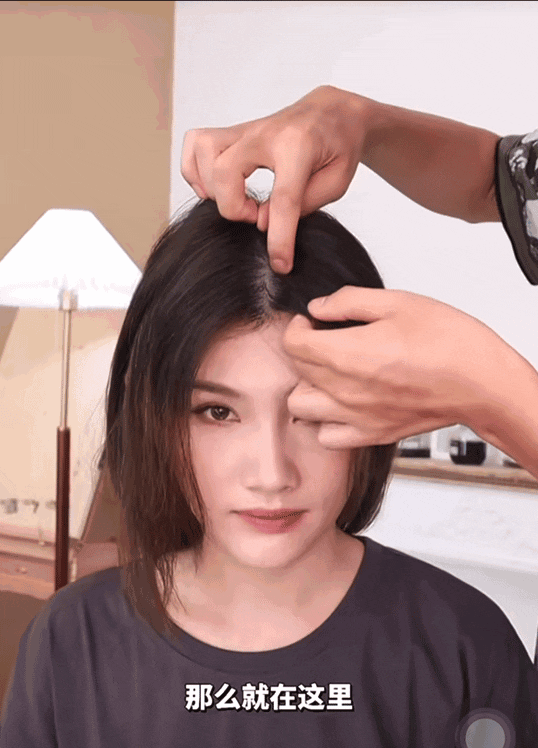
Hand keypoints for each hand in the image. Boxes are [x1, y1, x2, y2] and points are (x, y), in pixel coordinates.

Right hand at [180, 85, 366, 271]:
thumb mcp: (337, 181)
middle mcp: (265, 133)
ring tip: (234, 201)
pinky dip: (196, 171)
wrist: (331, 111)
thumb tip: (263, 223)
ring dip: (210, 187)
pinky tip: (215, 188)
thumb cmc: (338, 147)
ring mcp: (245, 129)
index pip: (283, 198)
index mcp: (299, 146)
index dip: (279, 238)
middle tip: (255, 216)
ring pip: (203, 152)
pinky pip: (195, 145)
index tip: (280, 264)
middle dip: (233, 207)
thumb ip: (304, 204)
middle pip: (225, 172)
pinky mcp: (232, 132)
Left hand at [283, 286, 511, 448]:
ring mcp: (356, 417)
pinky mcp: (372, 434)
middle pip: (296, 372)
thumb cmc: (449, 342)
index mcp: (347, 354)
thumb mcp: (398, 302)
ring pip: (302, 406)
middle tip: (327, 340)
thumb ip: (349, 302)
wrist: (481, 383)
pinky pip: (327, 436)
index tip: (311, 322)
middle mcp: (345, 390)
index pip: (292, 344)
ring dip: (309, 386)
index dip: (297, 327)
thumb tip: (319, 307)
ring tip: (331, 373)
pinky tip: (343, 403)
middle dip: (305, 351)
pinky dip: (326, 421)